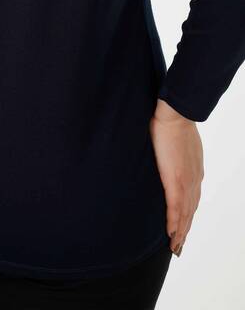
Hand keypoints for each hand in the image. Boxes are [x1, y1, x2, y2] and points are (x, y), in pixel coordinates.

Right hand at [149, 99, 203, 255]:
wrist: (175, 115)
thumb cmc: (172, 122)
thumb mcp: (176, 142)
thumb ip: (173, 154)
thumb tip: (165, 156)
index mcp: (194, 171)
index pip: (191, 199)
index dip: (187, 215)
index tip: (182, 227)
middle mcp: (193, 180)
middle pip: (190, 211)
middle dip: (184, 229)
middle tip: (178, 245)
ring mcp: (186, 181)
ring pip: (184, 214)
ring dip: (180, 231)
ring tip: (175, 245)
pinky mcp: (176, 180)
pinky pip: (175, 207)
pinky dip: (174, 222)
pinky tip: (171, 233)